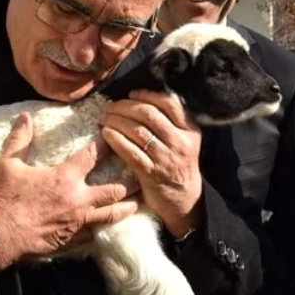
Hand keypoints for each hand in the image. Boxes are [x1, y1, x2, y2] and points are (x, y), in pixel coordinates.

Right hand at [0, 113, 139, 272]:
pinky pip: (96, 233)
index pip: (93, 156)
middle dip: (130, 181)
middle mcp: (78, 199)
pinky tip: (111, 225)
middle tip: (141, 174)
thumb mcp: (8, 164)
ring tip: (140, 202)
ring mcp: (79, 221)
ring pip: (113, 214)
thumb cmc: (4, 198)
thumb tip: (25, 117)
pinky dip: (105, 227)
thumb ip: (20, 140)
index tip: (113, 136)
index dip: (105, 144)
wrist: (0, 235)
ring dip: (128, 207)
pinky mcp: (74, 239)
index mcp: (64, 177)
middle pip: (115, 189)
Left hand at [100, 90, 203, 237]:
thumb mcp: (184, 141)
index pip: (169, 103)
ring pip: (137, 130)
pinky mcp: (152, 174)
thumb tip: (143, 99)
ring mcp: (166, 158)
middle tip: (110, 107)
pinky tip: (106, 134)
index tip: (131, 94)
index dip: (147, 95)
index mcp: (190, 131)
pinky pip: (130, 151)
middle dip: (125, 107)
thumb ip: (171, 122)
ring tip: (104, 118)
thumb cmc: (178, 165)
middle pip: (149, 114)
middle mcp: (180, 142)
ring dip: (116, 121)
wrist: (184, 200)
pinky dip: (115, 139)